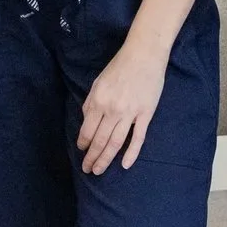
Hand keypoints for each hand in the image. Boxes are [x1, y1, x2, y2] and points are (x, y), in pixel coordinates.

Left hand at [77, 41, 167, 173]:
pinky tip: (125, 165)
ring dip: (106, 159)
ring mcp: (130, 114)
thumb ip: (91, 102)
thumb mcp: (98, 82)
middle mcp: (112, 110)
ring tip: (99, 170)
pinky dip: (131, 153)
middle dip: (92, 157)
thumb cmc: (119, 66)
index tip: (81, 152)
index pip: (87, 130)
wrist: (144, 55)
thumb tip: (86, 120)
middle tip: (88, 170)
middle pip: (100, 140)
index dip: (83, 143)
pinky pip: (138, 138)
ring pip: (116, 143)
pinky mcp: (146, 114)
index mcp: (98, 101)